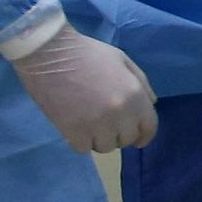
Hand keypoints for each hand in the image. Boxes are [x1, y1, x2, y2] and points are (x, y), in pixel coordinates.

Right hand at [6, 23, 159, 153]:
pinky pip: (83, 149)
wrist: (50, 53)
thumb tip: (151, 104)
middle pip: (126, 140)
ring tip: (89, 124)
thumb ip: (141, 83)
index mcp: (135, 96)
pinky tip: (75, 128)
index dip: (144, 136)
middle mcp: (120, 114)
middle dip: (119, 134)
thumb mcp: (122, 60)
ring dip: (99, 139)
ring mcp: (97, 125)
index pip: (149, 127)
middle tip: (106, 124)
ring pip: (105, 147)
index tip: (138, 140)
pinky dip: (80, 141)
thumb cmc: (87, 53)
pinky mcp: (73, 132)